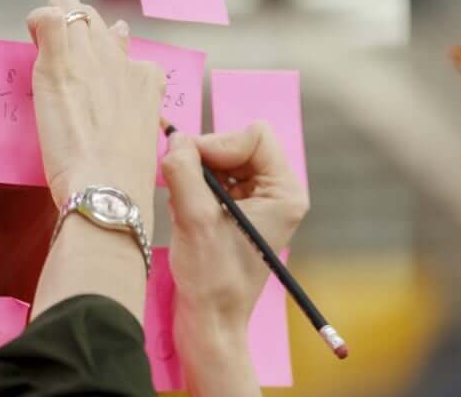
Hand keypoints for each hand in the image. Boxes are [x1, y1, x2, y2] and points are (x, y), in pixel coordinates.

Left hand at [26, 0, 166, 208]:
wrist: (108, 185)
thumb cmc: (121, 176)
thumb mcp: (136, 138)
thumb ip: (130, 111)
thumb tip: (123, 99)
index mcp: (145, 80)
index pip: (121, 49)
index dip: (102, 54)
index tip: (89, 69)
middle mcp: (120, 61)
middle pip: (95, 25)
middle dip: (76, 28)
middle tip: (60, 48)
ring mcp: (90, 58)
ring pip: (74, 13)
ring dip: (58, 18)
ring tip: (45, 35)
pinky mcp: (61, 62)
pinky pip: (49, 18)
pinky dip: (38, 20)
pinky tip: (32, 32)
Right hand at [160, 124, 308, 396]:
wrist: (210, 323)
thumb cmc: (212, 280)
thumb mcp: (195, 219)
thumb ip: (185, 171)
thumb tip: (175, 139)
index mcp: (284, 192)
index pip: (254, 136)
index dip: (218, 144)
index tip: (190, 168)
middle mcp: (275, 193)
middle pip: (236, 144)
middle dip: (204, 160)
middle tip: (181, 186)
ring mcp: (255, 202)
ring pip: (220, 160)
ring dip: (195, 176)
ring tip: (184, 206)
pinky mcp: (234, 212)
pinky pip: (210, 179)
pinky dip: (191, 188)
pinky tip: (184, 213)